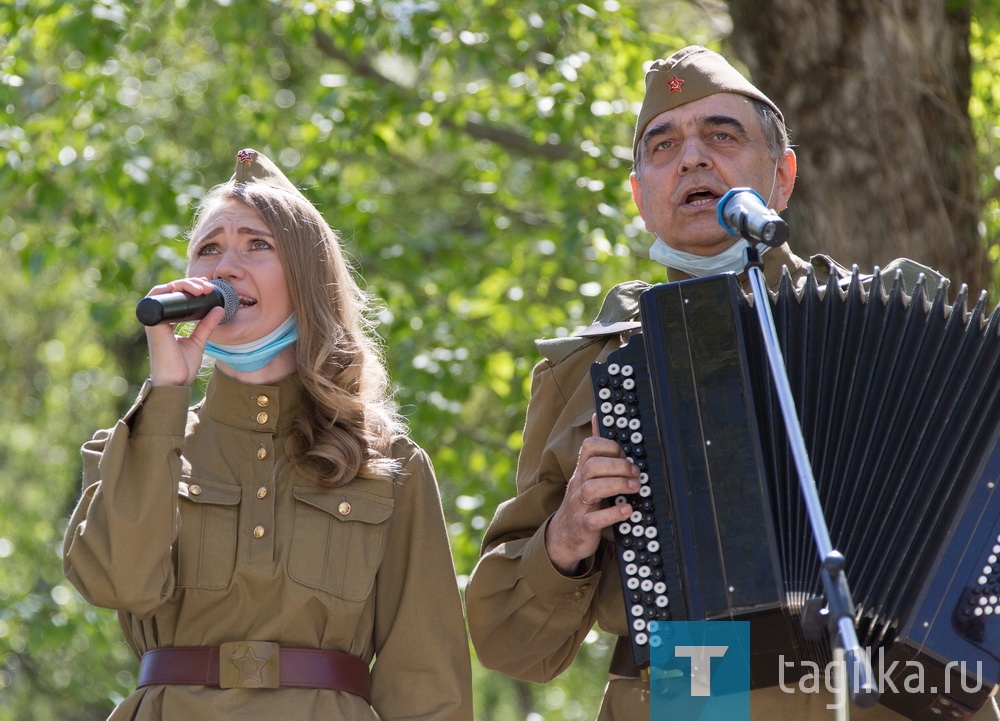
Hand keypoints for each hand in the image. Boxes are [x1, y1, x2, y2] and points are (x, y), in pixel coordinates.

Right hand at [145, 278, 225, 386]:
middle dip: (190, 284)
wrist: (175, 382)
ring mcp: (154, 320)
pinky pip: (156, 298)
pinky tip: (184, 289)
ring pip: (164, 290)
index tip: (208, 289)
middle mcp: (158, 318)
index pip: (176, 297)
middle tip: (208, 287)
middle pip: (171, 291)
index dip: (191, 289)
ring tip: (201, 288)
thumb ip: (207, 325)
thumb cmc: (182, 366)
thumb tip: (219, 308)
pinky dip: (169, 289)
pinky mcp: (153, 323)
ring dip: (183, 284)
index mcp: (167, 322)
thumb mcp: (199, 341)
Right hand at [545, 416, 639, 575]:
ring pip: (592, 488)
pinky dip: (613, 514)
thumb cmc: (582, 500)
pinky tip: (627, 510)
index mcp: (582, 470)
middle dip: (618, 466)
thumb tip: (597, 416)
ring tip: (634, 488)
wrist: (564, 536)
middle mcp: (579, 484)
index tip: (625, 455)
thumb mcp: (586, 473)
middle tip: (635, 474)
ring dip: (617, 485)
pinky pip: (594, 519)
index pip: (589, 446)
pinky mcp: (583, 526)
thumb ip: (595, 449)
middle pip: (593, 465)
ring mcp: (579, 505)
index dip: (610, 446)